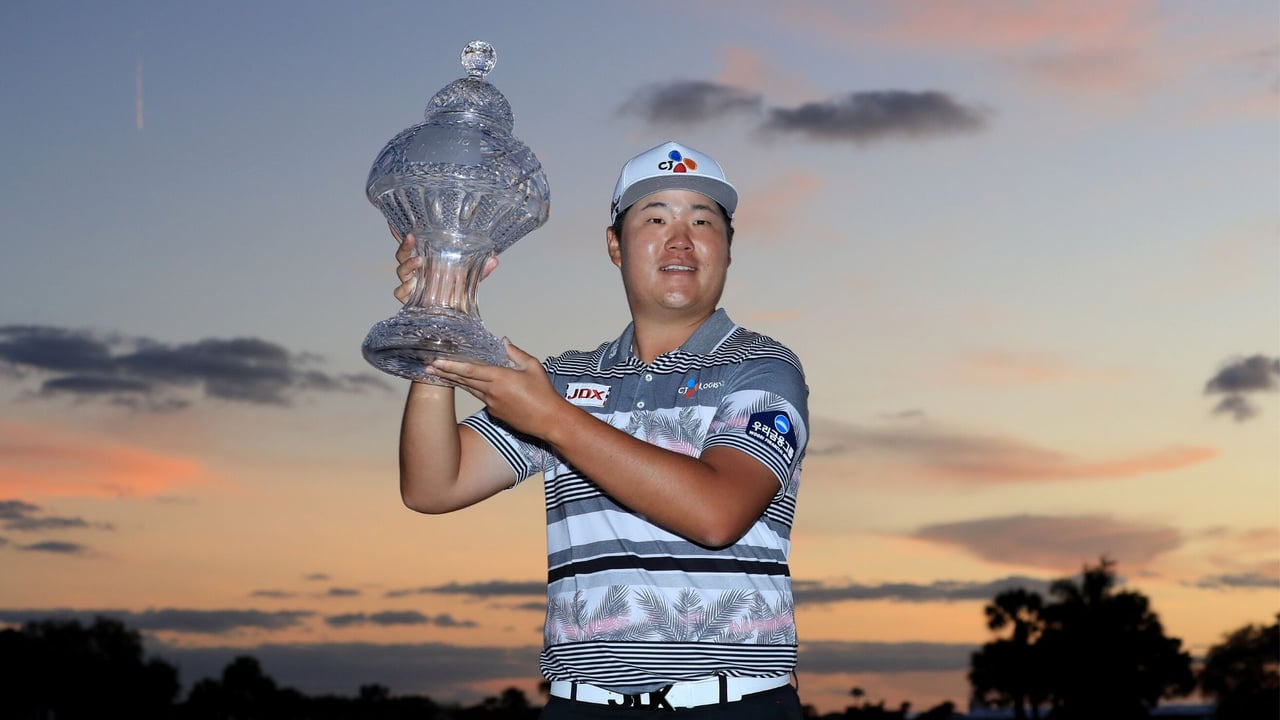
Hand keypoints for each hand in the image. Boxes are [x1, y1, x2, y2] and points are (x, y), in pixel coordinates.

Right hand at [392, 229, 499, 303]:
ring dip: (408, 264)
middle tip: (412, 237)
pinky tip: (413, 284)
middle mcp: (416, 270)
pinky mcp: (410, 299)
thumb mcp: (470, 275)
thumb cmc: (458, 288)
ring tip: (419, 261)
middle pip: (402, 254)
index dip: (403, 233)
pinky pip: (399, 292)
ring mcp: (411, 284)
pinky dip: (404, 288)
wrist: (454, 313)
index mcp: (426, 259)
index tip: (400, 222)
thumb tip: (495, 260)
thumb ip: (480, 268)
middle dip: (404, 245)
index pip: (412, 244)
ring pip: (401, 271)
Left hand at [424, 339, 563, 437]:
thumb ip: (516, 353)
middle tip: (427, 367)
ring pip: (469, 389)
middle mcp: (492, 392)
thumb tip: (504, 341)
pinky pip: (480, 397)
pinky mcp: (494, 412)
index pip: (471, 370)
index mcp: (501, 378)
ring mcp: (492, 404)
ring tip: (438, 374)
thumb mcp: (532, 367)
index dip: (452, 365)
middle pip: (464, 380)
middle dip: (445, 373)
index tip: (437, 362)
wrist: (549, 420)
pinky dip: (470, 389)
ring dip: (454, 381)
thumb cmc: (544, 393)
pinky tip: (464, 384)